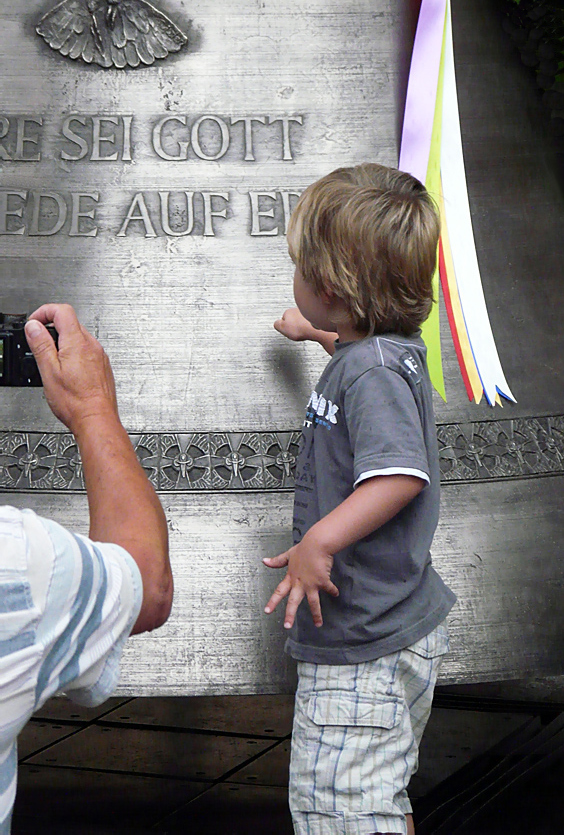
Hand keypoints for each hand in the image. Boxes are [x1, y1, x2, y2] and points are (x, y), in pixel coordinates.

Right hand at [25, 304, 117, 433]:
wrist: (96, 419)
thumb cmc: (75, 401)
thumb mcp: (49, 371)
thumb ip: (41, 345)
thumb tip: (33, 326)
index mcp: (78, 342)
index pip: (62, 310)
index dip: (44, 312)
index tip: (34, 323)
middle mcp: (92, 346)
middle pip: (71, 323)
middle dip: (52, 329)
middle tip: (39, 344)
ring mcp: (100, 356)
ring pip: (79, 338)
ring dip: (63, 343)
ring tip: (53, 362)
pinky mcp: (103, 366)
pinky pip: (87, 351)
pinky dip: (75, 354)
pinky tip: (68, 372)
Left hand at [263, 533, 338, 627]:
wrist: (316, 544)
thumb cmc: (304, 548)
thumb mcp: (289, 555)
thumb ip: (277, 561)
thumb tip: (264, 561)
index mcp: (291, 577)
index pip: (279, 591)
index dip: (273, 601)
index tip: (267, 611)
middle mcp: (300, 583)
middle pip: (293, 602)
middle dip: (290, 615)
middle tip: (287, 626)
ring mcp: (311, 584)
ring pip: (313, 603)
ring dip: (316, 614)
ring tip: (318, 625)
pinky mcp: (322, 582)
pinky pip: (329, 589)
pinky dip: (333, 591)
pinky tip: (336, 594)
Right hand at [274, 307, 336, 355]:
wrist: (316, 329)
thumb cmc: (301, 328)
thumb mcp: (282, 328)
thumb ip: (276, 324)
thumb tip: (277, 323)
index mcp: (288, 311)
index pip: (283, 319)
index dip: (285, 326)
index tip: (288, 331)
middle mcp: (298, 309)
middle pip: (293, 319)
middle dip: (294, 325)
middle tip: (296, 332)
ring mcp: (307, 312)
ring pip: (302, 320)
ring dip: (302, 325)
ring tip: (303, 331)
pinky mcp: (315, 317)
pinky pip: (309, 322)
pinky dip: (309, 326)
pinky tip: (309, 330)